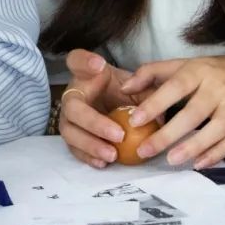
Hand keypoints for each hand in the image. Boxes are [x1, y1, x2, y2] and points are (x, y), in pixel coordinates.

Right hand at [58, 49, 155, 168]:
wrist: (117, 104)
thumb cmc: (126, 90)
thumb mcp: (138, 83)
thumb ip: (147, 90)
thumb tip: (155, 109)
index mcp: (86, 74)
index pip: (76, 60)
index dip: (84, 62)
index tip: (100, 65)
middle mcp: (72, 94)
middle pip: (73, 107)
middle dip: (94, 123)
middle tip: (119, 134)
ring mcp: (69, 117)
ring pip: (70, 132)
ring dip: (90, 145)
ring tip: (112, 155)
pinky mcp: (72, 136)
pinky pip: (74, 149)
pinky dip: (87, 157)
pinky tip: (103, 163)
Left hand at [119, 55, 224, 168]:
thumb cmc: (219, 73)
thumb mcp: (188, 65)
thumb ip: (155, 73)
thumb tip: (124, 86)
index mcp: (200, 71)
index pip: (175, 87)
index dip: (155, 103)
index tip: (135, 120)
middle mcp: (218, 88)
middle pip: (192, 113)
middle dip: (167, 134)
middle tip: (144, 150)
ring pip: (213, 130)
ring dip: (192, 146)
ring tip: (170, 160)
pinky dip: (215, 154)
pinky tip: (198, 164)